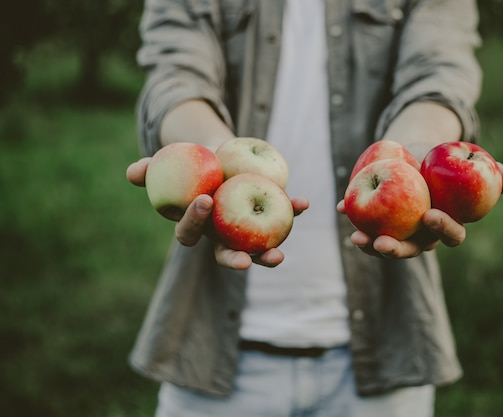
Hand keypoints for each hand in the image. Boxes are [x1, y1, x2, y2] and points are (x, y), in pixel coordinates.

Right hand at [125, 158, 308, 269]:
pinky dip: (292, 210)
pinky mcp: (268, 216)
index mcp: (195, 226)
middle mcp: (220, 234)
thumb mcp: (169, 164)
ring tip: (279, 256)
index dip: (194, 222)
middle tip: (244, 260)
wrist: (219, 156)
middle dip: (235, 260)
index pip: (189, 233)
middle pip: (225, 255)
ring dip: (267, 255)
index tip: (204, 201)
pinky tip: (303, 203)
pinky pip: (281, 216)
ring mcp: (245, 230)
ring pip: (256, 249)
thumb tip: (132, 172)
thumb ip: (151, 170)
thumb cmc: (189, 164)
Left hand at [336, 162, 502, 258]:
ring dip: (369, 243)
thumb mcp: (471, 164)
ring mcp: (395, 228)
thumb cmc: (448, 160)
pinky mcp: (374, 217)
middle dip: (396, 250)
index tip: (431, 215)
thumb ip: (494, 174)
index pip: (449, 235)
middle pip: (409, 249)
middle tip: (382, 243)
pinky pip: (362, 220)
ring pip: (383, 243)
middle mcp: (419, 233)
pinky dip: (350, 213)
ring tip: (356, 237)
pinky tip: (340, 207)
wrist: (416, 148)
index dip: (442, 229)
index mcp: (444, 225)